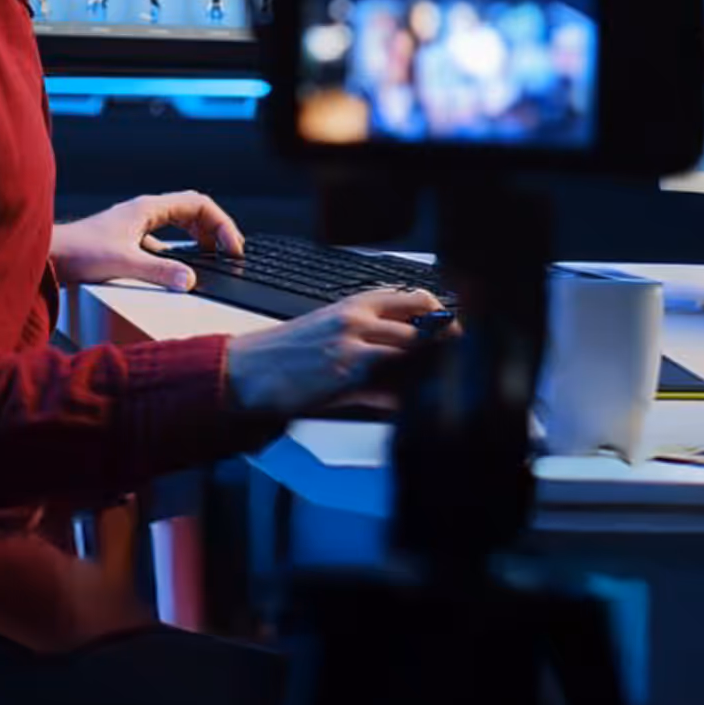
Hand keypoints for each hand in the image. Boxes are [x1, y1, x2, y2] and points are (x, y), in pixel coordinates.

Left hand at [49, 191, 243, 290]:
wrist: (47, 256)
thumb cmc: (78, 252)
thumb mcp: (124, 264)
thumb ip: (159, 272)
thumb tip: (190, 280)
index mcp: (148, 208)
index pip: (198, 205)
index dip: (221, 224)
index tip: (232, 247)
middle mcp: (143, 212)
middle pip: (193, 211)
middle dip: (215, 229)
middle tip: (229, 252)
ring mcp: (135, 225)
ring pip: (179, 222)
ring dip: (199, 237)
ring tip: (212, 256)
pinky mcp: (128, 240)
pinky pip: (164, 238)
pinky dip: (180, 249)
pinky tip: (179, 267)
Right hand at [226, 286, 444, 414]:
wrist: (250, 369)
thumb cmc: (287, 351)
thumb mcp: (331, 326)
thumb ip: (370, 331)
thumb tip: (408, 345)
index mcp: (355, 304)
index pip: (416, 298)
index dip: (441, 316)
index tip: (453, 331)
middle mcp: (358, 320)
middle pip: (422, 327)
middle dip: (442, 347)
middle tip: (451, 362)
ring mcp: (354, 348)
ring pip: (412, 355)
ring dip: (424, 372)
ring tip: (428, 384)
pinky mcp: (348, 378)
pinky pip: (392, 391)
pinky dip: (402, 401)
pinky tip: (400, 405)